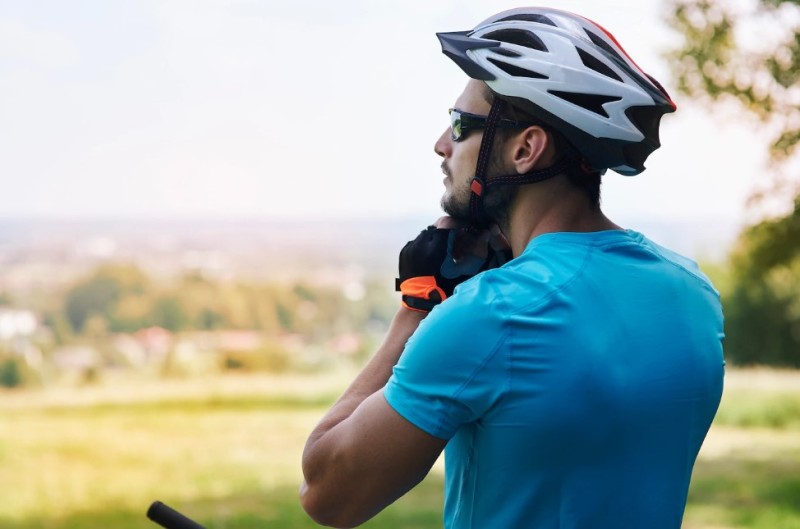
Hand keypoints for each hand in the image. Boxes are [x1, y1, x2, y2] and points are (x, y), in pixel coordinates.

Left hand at [395, 217, 510, 312]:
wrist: (419, 303)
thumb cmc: (445, 290)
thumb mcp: (464, 272)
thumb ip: (476, 253)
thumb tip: (486, 234)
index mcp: (435, 249)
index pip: (446, 223)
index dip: (457, 224)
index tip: (463, 229)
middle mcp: (420, 246)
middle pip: (436, 227)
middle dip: (446, 232)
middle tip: (455, 240)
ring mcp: (409, 249)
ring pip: (425, 234)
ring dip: (435, 239)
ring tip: (443, 251)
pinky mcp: (404, 253)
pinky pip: (416, 242)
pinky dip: (425, 246)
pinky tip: (431, 257)